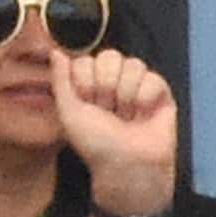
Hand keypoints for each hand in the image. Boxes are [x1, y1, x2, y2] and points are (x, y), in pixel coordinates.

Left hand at [50, 48, 175, 216]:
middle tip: (107, 112)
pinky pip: (153, 77)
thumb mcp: (68, 114)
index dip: (85, 83)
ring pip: (133, 64)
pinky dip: (145, 99)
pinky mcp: (160, 90)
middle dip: (106, 87)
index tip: (87, 106)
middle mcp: (113, 80)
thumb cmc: (95, 144)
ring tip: (126, 116)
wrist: (126, 164)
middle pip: (110, 56)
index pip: (86, 60)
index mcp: (89, 84)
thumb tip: (55, 52)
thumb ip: (61, 81)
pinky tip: (143, 115)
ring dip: (126, 96)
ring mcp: (137, 84)